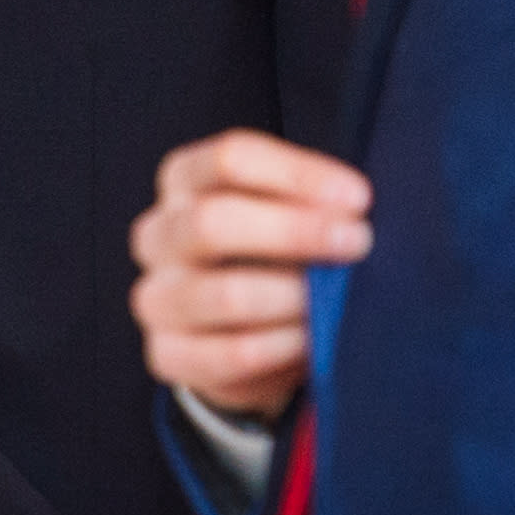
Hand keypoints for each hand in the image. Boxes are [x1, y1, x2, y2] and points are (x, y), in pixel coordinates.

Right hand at [129, 130, 373, 419]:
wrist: (241, 330)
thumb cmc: (271, 254)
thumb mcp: (283, 210)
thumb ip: (310, 203)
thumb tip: (354, 211)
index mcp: (184, 180)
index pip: (230, 159)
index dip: (298, 175)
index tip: (357, 198)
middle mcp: (159, 234)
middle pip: (213, 220)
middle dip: (295, 231)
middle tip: (356, 242)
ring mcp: (157, 297)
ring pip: (224, 293)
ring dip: (294, 296)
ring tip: (335, 299)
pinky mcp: (169, 354)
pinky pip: (232, 353)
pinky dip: (284, 346)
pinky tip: (314, 340)